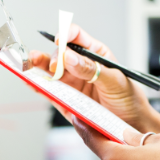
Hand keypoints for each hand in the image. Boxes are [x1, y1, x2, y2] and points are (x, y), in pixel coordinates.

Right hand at [28, 24, 158, 131]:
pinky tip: (29, 80)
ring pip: (49, 71)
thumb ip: (91, 69)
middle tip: (55, 65)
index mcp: (95, 54)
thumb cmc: (129, 98)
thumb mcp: (114, 80)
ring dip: (37, 66)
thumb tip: (69, 57)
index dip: (66, 34)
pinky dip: (37, 85)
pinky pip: (48, 91)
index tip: (60, 40)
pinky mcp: (65, 100)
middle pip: (60, 53)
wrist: (132, 125)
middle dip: (54, 56)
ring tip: (27, 64)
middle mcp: (80, 66)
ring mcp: (71, 83)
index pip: (77, 37)